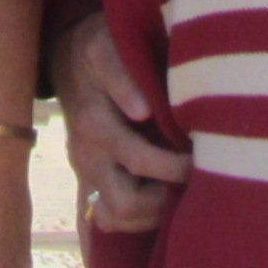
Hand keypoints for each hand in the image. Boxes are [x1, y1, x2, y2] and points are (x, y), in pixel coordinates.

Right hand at [50, 19, 190, 234]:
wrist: (67, 57)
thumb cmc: (97, 49)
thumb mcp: (107, 48)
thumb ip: (123, 77)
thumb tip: (142, 111)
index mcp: (94, 124)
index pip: (139, 161)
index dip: (175, 166)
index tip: (200, 154)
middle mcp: (87, 155)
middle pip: (125, 204)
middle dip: (163, 199)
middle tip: (190, 178)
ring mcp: (86, 172)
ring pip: (117, 219)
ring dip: (151, 212)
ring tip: (177, 189)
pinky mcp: (89, 180)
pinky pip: (109, 218)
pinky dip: (136, 218)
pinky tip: (159, 197)